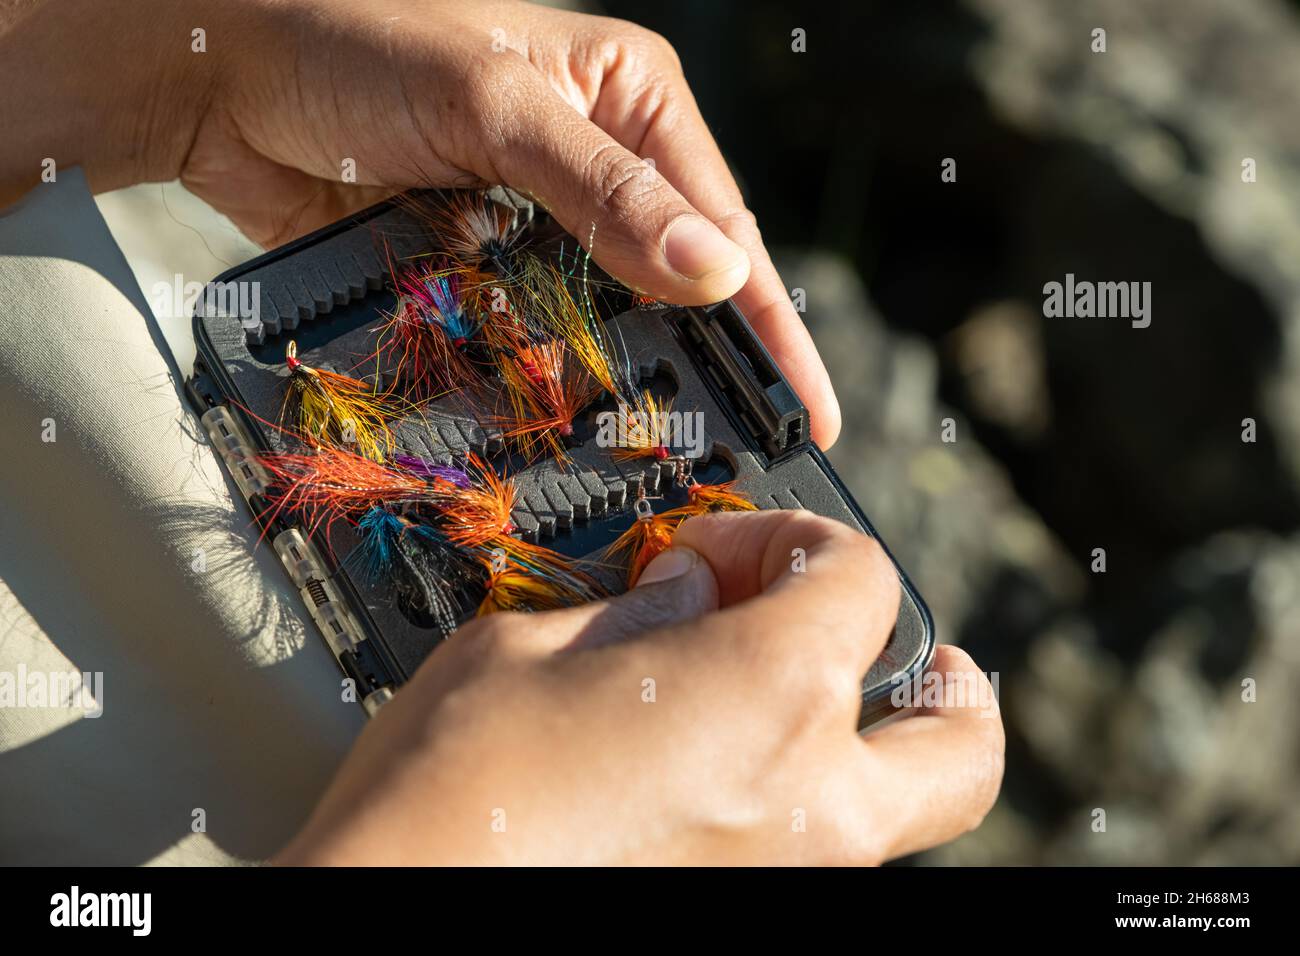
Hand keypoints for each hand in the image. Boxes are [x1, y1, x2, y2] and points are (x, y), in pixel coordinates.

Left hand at [1, 0, 840, 444]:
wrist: (222, 75)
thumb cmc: (357, 44)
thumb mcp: (492, 108)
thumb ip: (603, 191)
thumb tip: (715, 270)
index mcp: (633, 101)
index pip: (724, 225)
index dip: (769, 323)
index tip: (810, 411)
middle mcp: (600, 162)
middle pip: (674, 283)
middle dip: (705, 365)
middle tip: (741, 453)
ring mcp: (539, 221)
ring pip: (606, 319)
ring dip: (621, 381)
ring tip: (661, 456)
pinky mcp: (482, 263)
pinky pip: (533, 335)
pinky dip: (545, 379)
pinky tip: (562, 423)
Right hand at [275, 510, 1003, 865]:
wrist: (396, 912)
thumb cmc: (447, 789)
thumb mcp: (530, 643)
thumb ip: (640, 608)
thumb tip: (687, 595)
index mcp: (772, 694)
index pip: (861, 579)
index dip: (794, 541)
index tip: (724, 553)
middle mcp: (812, 802)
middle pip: (959, 741)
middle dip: (948, 686)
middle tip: (915, 658)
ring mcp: (791, 882)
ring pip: (894, 816)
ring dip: (863, 750)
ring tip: (786, 713)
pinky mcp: (750, 920)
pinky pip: (813, 857)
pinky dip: (796, 807)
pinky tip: (716, 781)